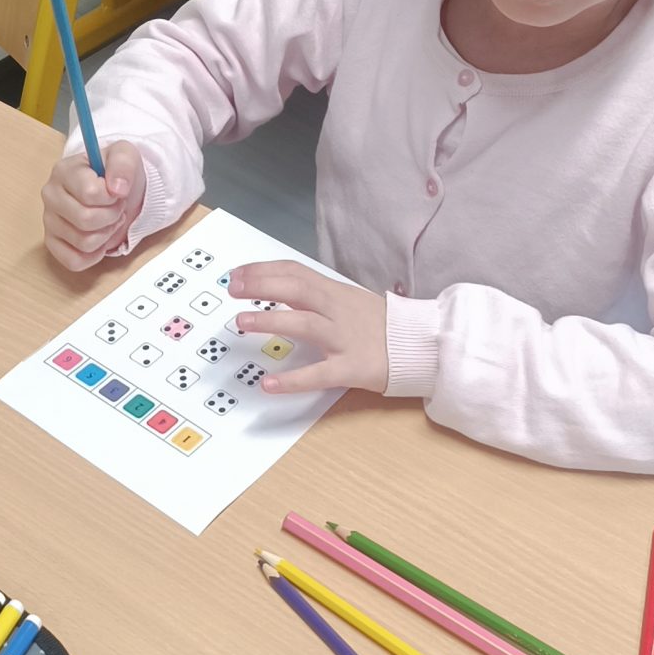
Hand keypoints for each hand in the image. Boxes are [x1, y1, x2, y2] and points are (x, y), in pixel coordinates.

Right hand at [42, 139, 144, 272]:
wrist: (114, 190)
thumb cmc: (114, 174)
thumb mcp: (125, 155)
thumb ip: (123, 164)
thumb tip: (117, 189)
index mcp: (64, 171)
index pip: (91, 193)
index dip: (112, 197)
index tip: (116, 192)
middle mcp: (50, 195)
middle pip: (86, 220)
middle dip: (111, 216)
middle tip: (115, 208)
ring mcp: (49, 221)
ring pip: (84, 242)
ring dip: (106, 234)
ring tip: (108, 220)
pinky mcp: (53, 243)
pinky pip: (75, 261)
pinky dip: (94, 254)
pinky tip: (99, 238)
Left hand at [228, 260, 387, 395]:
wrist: (421, 347)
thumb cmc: (381, 326)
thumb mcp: (348, 300)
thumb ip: (317, 296)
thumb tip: (278, 289)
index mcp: (335, 292)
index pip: (295, 272)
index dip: (263, 270)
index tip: (237, 274)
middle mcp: (337, 310)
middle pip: (296, 289)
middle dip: (261, 285)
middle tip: (232, 289)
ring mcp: (344, 338)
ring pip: (304, 323)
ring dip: (270, 320)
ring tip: (242, 321)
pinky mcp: (350, 368)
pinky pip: (318, 374)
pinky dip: (292, 380)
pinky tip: (269, 384)